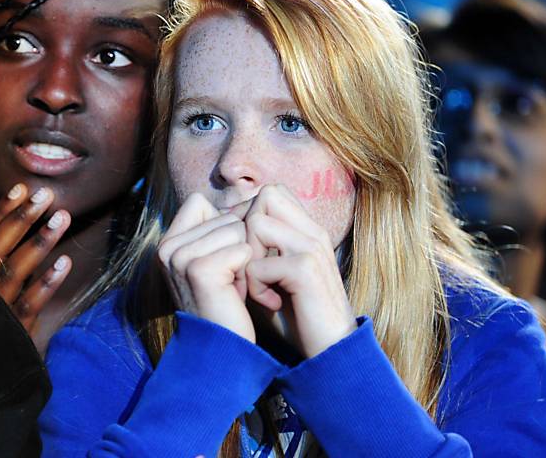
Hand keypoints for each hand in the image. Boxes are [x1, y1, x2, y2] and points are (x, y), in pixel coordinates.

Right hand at [0, 183, 71, 330]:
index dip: (2, 210)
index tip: (22, 188)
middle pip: (0, 246)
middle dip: (23, 218)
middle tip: (46, 195)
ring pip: (17, 269)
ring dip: (41, 241)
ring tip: (62, 217)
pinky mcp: (10, 327)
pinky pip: (31, 303)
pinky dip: (48, 282)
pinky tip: (65, 262)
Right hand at [158, 193, 254, 340]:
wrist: (221, 353)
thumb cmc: (225, 306)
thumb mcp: (215, 261)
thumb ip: (217, 228)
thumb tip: (248, 193)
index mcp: (166, 242)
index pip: (201, 204)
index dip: (226, 226)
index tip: (227, 263)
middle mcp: (167, 246)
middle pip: (225, 216)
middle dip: (240, 246)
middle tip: (233, 283)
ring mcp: (179, 256)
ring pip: (237, 230)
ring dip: (247, 260)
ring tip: (237, 289)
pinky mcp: (199, 269)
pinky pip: (242, 248)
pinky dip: (250, 272)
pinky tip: (242, 296)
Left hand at [243, 184, 356, 357]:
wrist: (331, 352)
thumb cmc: (295, 317)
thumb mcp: (268, 278)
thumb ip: (250, 253)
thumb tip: (214, 235)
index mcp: (306, 230)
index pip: (270, 194)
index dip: (248, 218)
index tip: (245, 256)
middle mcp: (312, 231)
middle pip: (266, 196)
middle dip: (245, 230)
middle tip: (247, 268)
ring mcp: (312, 247)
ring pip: (257, 223)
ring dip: (246, 257)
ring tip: (255, 286)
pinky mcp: (307, 268)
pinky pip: (259, 262)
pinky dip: (255, 285)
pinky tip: (270, 304)